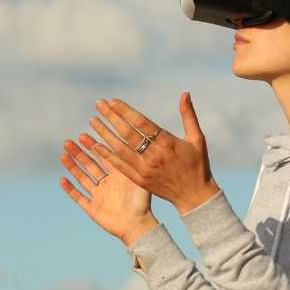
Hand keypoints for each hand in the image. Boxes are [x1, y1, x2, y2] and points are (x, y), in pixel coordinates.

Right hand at [59, 134, 158, 246]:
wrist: (138, 226)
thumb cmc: (142, 203)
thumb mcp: (138, 179)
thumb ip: (133, 163)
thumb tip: (130, 142)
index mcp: (117, 176)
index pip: (103, 156)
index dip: (92, 146)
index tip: (83, 135)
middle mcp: (106, 184)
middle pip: (89, 165)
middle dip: (78, 153)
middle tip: (68, 142)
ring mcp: (98, 196)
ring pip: (82, 178)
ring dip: (72, 167)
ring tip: (63, 155)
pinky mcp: (92, 208)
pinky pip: (78, 197)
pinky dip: (70, 188)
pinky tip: (62, 179)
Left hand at [88, 92, 219, 214]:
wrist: (194, 196)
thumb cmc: (198, 164)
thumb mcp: (197, 139)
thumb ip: (188, 115)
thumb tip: (184, 93)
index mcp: (168, 143)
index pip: (141, 122)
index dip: (125, 110)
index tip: (112, 101)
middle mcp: (154, 156)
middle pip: (127, 133)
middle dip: (111, 117)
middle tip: (98, 104)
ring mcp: (145, 169)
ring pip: (120, 148)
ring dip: (104, 134)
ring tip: (92, 121)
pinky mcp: (139, 180)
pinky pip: (119, 166)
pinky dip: (107, 155)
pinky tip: (95, 145)